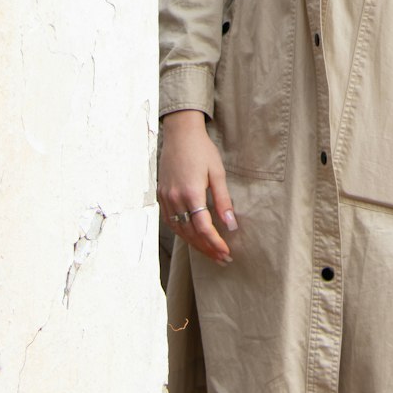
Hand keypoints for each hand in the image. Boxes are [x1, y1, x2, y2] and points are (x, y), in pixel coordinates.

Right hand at [158, 110, 236, 263]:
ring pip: (179, 230)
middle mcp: (175, 198)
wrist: (180, 133)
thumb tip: (231, 225)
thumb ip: (223, 200)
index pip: (203, 228)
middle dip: (207, 249)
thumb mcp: (217, 173)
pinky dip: (182, 233)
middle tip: (222, 259)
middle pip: (191, 233)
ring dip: (195, 244)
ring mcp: (166, 198)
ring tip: (210, 252)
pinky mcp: (161, 195)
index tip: (227, 253)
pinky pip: (171, 221)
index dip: (215, 243)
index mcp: (191, 193)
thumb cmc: (202, 150)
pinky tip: (192, 237)